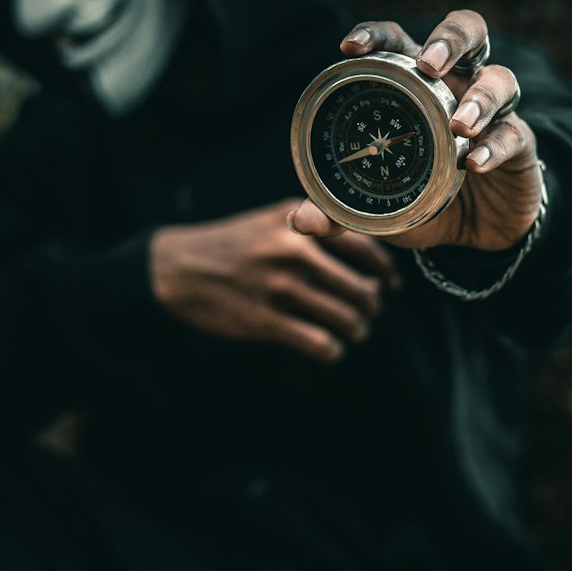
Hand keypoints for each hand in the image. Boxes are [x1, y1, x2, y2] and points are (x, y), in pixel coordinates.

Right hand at [149, 200, 401, 362]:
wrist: (179, 266)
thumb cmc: (235, 243)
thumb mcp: (275, 219)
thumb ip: (318, 229)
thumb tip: (370, 259)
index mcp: (300, 222)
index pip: (364, 246)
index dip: (386, 270)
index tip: (392, 284)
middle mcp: (294, 252)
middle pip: (361, 287)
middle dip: (373, 305)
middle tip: (371, 311)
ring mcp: (279, 287)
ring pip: (345, 318)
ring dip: (358, 329)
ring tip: (356, 331)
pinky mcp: (265, 321)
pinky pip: (319, 343)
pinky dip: (333, 350)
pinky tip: (331, 349)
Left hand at [289, 11, 541, 252]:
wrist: (477, 234)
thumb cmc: (424, 198)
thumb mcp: (378, 206)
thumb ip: (338, 211)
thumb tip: (299, 221)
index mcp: (416, 82)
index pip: (397, 41)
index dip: (376, 34)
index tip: (351, 47)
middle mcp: (458, 84)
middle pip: (466, 32)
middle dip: (450, 39)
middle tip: (430, 64)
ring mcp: (494, 113)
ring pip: (500, 80)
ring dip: (480, 99)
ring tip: (458, 125)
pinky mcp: (520, 145)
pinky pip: (513, 135)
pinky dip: (495, 146)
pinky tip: (475, 162)